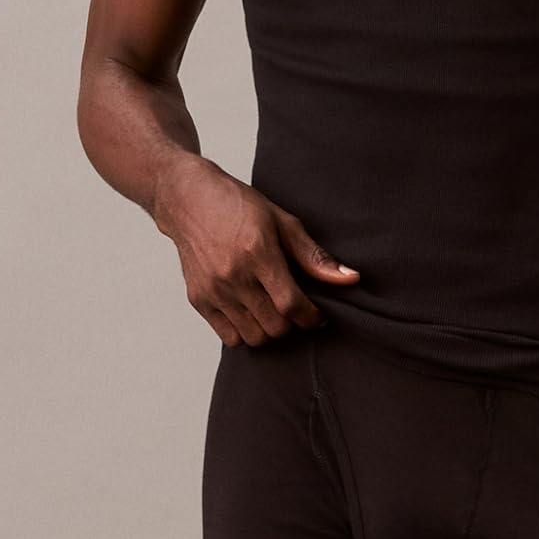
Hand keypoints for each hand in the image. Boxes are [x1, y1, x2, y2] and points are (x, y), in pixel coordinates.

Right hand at [154, 155, 358, 344]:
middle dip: (292, 323)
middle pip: (275, 327)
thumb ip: (314, 256)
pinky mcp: (198, 299)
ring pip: (254, 338)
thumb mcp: (282, 222)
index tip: (318, 315)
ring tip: (272, 310)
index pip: (291, 305)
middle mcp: (233, 275)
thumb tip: (350, 279)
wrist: (189, 200)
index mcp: (257, 253)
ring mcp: (213, 290)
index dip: (311, 317)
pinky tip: (251, 312)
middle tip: (293, 308)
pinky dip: (246, 332)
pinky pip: (230, 337)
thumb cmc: (238, 206)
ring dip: (270, 330)